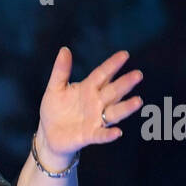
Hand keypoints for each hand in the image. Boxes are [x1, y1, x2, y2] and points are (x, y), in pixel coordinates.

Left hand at [36, 47, 143, 162]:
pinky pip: (101, 135)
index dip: (112, 65)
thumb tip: (64, 49)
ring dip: (126, 108)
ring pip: (114, 112)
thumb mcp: (55, 88)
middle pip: (113, 91)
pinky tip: (117, 132)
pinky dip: (109, 134)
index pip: (103, 74)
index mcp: (89, 88)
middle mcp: (96, 103)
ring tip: (138, 101)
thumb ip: (61, 71)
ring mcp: (95, 119)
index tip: (124, 54)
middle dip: (125, 83)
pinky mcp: (89, 135)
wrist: (48, 134)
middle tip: (138, 74)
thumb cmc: (54, 110)